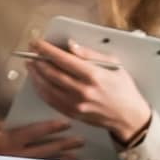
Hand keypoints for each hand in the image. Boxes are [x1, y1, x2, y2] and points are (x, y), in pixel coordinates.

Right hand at [0, 115, 82, 159]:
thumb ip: (4, 125)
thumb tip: (21, 125)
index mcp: (5, 140)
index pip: (34, 132)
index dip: (51, 128)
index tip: (66, 124)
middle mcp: (12, 156)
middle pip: (44, 149)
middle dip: (63, 145)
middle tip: (80, 141)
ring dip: (60, 159)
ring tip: (75, 157)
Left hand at [27, 36, 152, 144]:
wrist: (129, 116)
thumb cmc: (123, 88)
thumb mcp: (113, 64)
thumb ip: (90, 54)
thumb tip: (71, 45)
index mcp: (93, 75)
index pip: (63, 59)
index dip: (47, 50)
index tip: (37, 43)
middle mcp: (83, 90)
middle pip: (52, 73)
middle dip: (38, 60)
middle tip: (31, 52)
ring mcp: (76, 104)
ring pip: (48, 87)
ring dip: (36, 75)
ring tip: (31, 65)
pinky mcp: (73, 114)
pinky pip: (51, 100)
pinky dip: (41, 89)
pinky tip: (38, 81)